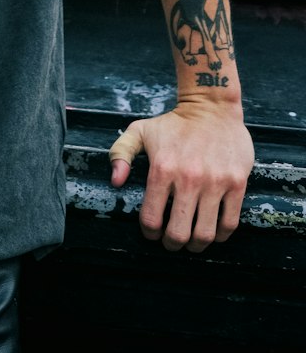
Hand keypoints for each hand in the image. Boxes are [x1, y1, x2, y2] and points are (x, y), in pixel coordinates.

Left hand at [108, 98, 253, 251]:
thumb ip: (120, 153)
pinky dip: (220, 235)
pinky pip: (229, 222)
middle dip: (172, 244)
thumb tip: (116, 182)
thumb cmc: (173, 123)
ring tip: (192, 242)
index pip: (152, 217)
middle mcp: (189, 178)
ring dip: (196, 245)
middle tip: (171, 243)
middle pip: (179, 232)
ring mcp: (215, 182)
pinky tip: (213, 232)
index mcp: (162, 169)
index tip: (152, 233)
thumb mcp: (139, 131)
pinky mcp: (237, 183)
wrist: (211, 107)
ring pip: (205, 233)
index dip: (149, 232)